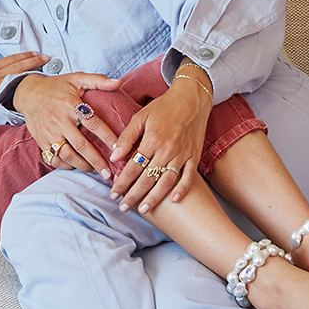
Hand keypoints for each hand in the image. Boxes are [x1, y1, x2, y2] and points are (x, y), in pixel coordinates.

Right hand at [0, 52, 48, 116]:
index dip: (22, 56)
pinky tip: (34, 80)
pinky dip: (23, 80)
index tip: (33, 53)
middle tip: (45, 55)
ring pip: (18, 70)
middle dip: (32, 58)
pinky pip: (13, 85)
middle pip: (17, 63)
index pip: (8, 61)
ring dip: (32, 65)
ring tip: (43, 61)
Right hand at [14, 72, 123, 177]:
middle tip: (109, 173)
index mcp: (71, 105)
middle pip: (81, 145)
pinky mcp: (41, 141)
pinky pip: (54, 159)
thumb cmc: (56, 86)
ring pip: (67, 155)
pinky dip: (66, 166)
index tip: (118, 148)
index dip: (107, 137)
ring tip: (96, 171)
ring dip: (83, 166)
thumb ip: (98, 80)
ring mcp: (49, 133)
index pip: (93, 123)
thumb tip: (118, 82)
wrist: (28, 94)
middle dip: (97, 161)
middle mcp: (59, 121)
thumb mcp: (76, 78)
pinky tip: (77, 167)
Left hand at [109, 80, 211, 212]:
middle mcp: (167, 150)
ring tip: (144, 209)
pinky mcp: (194, 156)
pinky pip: (189, 177)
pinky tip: (174, 201)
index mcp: (152, 140)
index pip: (132, 167)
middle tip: (124, 207)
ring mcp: (182, 154)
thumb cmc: (163, 106)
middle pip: (147, 178)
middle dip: (134, 195)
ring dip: (154, 197)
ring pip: (166, 181)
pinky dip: (182, 190)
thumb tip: (114, 156)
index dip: (122, 182)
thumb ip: (127, 137)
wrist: (192, 98)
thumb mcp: (141, 116)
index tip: (113, 194)